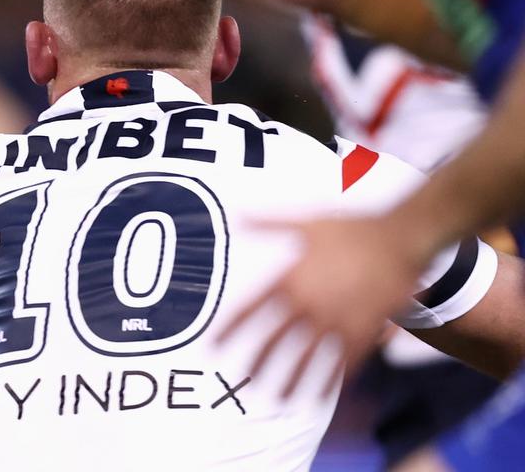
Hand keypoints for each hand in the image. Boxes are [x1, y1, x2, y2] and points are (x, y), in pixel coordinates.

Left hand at [221, 213, 425, 397]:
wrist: (401, 237)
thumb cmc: (352, 228)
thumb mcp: (306, 222)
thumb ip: (269, 224)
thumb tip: (237, 216)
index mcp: (291, 279)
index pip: (251, 308)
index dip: (230, 328)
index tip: (213, 345)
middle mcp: (310, 302)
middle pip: (275, 340)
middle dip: (258, 362)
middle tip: (244, 380)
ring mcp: (337, 318)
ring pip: (308, 357)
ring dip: (292, 379)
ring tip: (279, 399)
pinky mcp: (364, 328)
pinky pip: (344, 359)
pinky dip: (332, 378)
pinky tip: (323, 394)